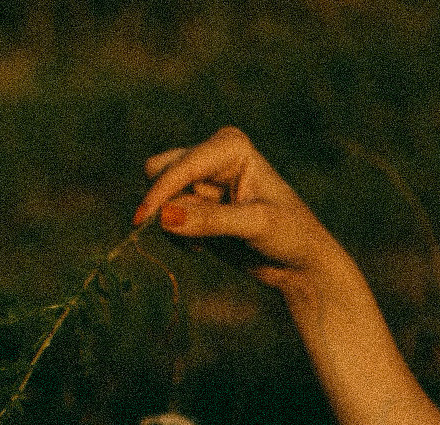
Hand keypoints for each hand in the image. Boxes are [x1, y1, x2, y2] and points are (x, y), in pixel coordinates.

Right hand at [134, 127, 343, 295]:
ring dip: (172, 224)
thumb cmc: (289, 234)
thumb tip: (164, 218)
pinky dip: (176, 235)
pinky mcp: (196, 206)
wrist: (298, 261)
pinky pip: (165, 217)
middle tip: (181, 234)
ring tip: (203, 243)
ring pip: (162, 197)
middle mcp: (213, 156)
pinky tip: (202, 247)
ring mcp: (202, 181)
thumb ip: (209, 221)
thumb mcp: (254, 225)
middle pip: (161, 170)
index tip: (141, 221)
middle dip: (164, 203)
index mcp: (230, 147)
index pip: (181, 165)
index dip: (160, 192)